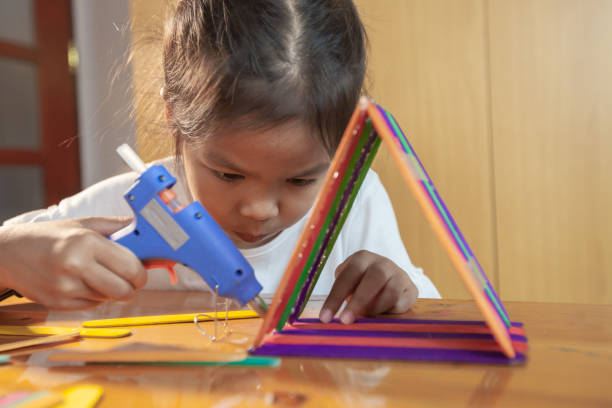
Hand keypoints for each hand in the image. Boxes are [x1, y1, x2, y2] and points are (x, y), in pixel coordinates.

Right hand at [0, 217, 146, 309]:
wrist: (8, 253)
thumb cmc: (49, 236)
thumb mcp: (82, 224)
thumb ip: (115, 226)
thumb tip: (141, 227)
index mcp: (86, 243)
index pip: (130, 267)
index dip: (141, 273)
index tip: (141, 271)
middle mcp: (76, 266)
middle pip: (124, 290)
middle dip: (132, 287)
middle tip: (128, 279)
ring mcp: (65, 287)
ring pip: (108, 299)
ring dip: (110, 290)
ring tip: (97, 275)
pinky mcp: (57, 303)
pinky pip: (91, 305)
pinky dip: (93, 296)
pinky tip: (82, 282)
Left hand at [319, 250, 417, 323]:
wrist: (390, 278)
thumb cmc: (361, 283)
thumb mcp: (349, 283)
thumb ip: (343, 293)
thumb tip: (331, 316)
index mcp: (362, 258)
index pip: (347, 276)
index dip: (335, 298)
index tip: (325, 318)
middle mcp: (382, 263)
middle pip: (372, 280)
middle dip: (358, 302)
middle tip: (345, 321)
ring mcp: (399, 275)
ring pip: (390, 292)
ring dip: (375, 309)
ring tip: (366, 317)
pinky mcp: (411, 289)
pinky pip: (402, 303)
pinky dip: (390, 312)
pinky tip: (384, 314)